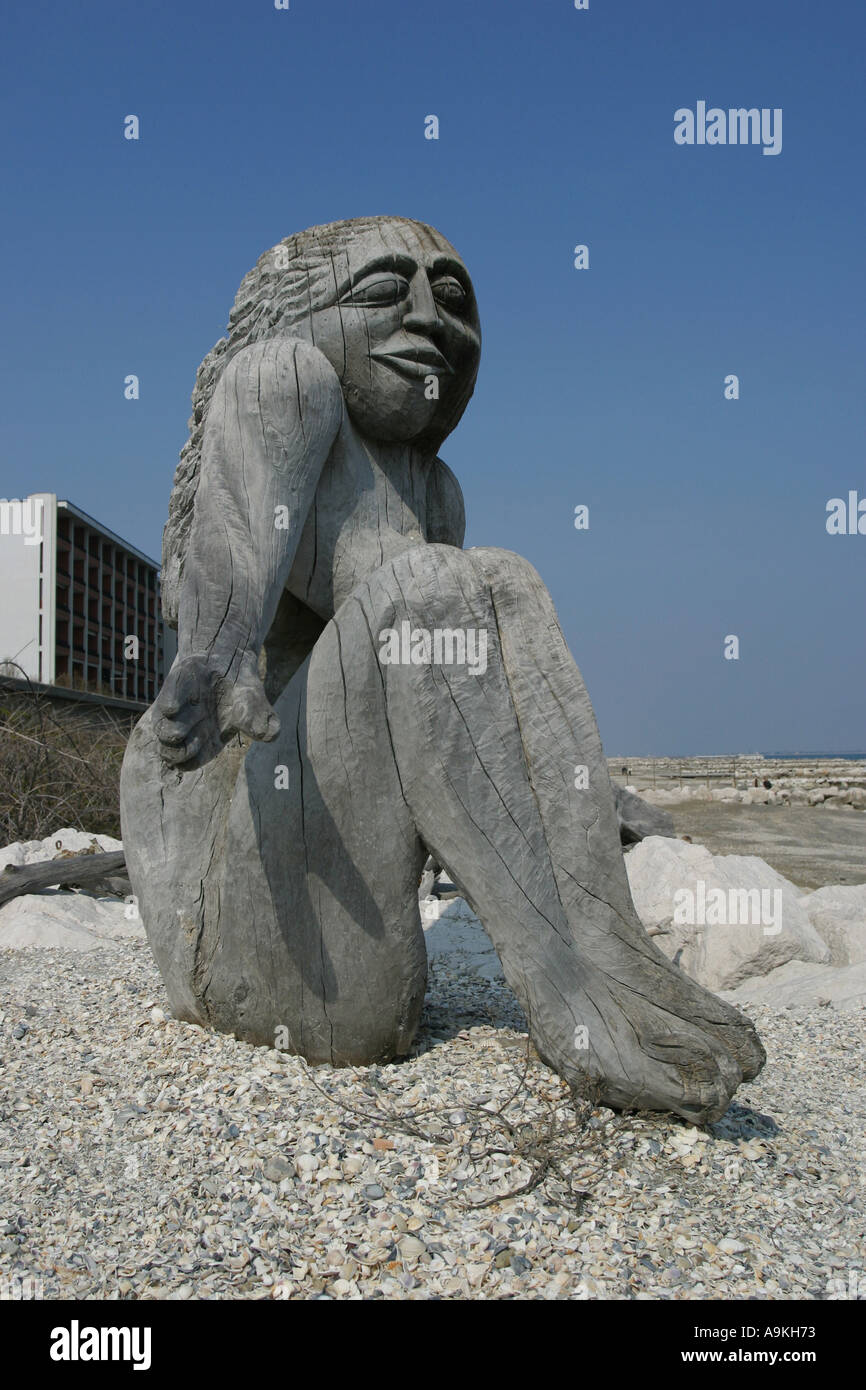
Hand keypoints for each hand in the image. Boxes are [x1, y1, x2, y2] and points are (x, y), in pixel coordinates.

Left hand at [154, 654, 279, 768]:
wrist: (230, 658)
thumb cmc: (242, 689)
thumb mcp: (256, 705)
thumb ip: (262, 721)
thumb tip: (267, 735)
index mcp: (207, 741)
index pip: (189, 762)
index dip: (189, 761)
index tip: (196, 751)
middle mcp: (188, 729)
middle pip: (171, 752)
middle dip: (176, 751)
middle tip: (189, 739)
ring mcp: (177, 710)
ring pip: (162, 730)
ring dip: (168, 731)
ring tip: (180, 727)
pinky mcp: (173, 689)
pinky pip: (166, 699)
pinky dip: (169, 704)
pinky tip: (173, 707)